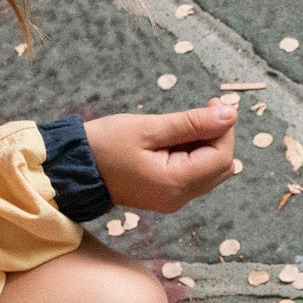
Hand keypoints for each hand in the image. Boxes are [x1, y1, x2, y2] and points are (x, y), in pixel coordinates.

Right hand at [84, 100, 237, 213]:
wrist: (71, 167)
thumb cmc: (104, 144)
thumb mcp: (148, 128)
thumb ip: (192, 123)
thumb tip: (230, 114)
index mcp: (174, 183)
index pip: (221, 157)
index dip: (224, 129)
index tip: (213, 102)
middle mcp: (177, 198)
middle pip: (221, 167)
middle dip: (217, 137)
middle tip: (199, 112)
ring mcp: (171, 200)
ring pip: (210, 172)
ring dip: (205, 146)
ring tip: (179, 127)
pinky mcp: (164, 196)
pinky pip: (193, 176)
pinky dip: (192, 156)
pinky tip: (172, 141)